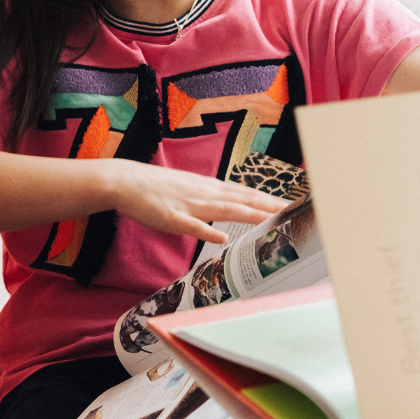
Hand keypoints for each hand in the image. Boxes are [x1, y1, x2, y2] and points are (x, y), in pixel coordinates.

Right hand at [109, 159, 288, 243]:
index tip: (289, 204)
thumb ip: (209, 198)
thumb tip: (227, 206)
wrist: (126, 180)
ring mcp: (190, 205)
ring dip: (250, 213)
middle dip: (269, 206)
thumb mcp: (189, 189)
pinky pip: (193, 226)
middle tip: (293, 210)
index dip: (268, 199)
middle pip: (243, 200)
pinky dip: (208, 231)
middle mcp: (205, 194)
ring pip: (226, 209)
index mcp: (209, 188)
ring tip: (272, 218)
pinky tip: (223, 237)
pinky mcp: (173, 218)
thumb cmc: (157, 187)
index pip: (245, 193)